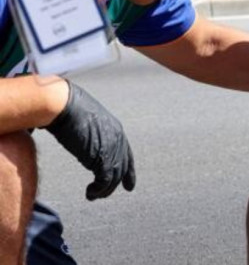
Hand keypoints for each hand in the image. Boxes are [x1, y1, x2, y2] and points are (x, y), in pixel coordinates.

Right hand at [43, 81, 135, 199]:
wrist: (65, 106)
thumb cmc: (67, 110)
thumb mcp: (85, 122)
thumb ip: (91, 135)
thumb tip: (81, 141)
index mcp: (116, 130)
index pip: (127, 155)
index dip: (129, 172)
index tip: (129, 186)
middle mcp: (119, 140)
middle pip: (122, 168)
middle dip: (114, 184)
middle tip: (101, 195)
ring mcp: (112, 149)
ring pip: (114, 177)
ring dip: (104, 190)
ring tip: (92, 195)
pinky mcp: (102, 158)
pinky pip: (105, 180)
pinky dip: (98, 190)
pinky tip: (89, 193)